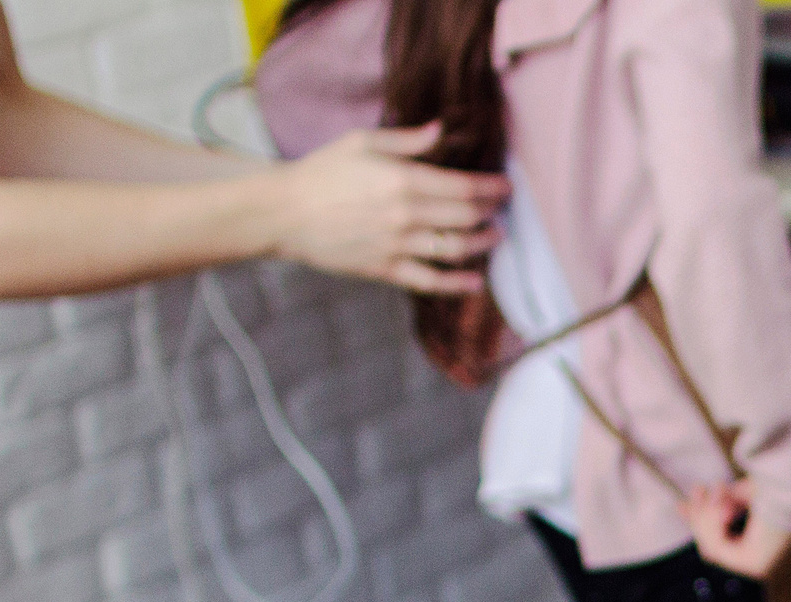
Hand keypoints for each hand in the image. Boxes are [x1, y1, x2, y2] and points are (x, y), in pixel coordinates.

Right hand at [270, 124, 506, 294]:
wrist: (284, 212)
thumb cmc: (321, 172)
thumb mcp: (362, 142)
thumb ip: (407, 140)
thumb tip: (441, 129)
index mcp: (402, 179)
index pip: (463, 187)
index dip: (491, 188)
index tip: (506, 186)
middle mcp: (405, 214)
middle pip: (466, 217)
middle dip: (492, 212)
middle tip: (503, 208)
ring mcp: (397, 245)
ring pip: (455, 248)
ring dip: (482, 243)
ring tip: (495, 236)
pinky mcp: (385, 269)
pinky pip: (430, 281)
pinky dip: (457, 284)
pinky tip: (476, 282)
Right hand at [681, 481, 790, 579]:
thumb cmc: (778, 486)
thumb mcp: (740, 495)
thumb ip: (715, 506)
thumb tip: (681, 507)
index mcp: (759, 548)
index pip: (718, 544)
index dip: (698, 524)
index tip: (681, 505)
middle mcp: (759, 561)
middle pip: (710, 547)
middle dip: (700, 517)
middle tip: (697, 488)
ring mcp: (757, 566)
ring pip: (710, 547)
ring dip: (708, 516)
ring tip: (719, 489)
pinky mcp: (754, 565)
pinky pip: (717, 547)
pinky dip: (715, 522)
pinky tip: (725, 506)